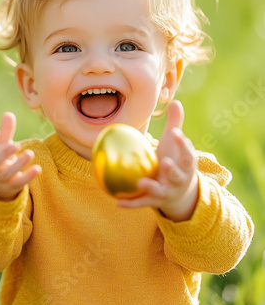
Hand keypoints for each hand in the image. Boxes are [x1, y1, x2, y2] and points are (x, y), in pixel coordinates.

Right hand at [0, 112, 40, 200]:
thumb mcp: (0, 146)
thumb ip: (5, 131)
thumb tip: (8, 114)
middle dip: (4, 154)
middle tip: (16, 145)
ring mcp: (0, 180)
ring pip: (7, 174)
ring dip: (19, 164)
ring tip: (30, 153)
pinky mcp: (12, 187)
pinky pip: (19, 183)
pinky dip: (29, 176)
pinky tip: (38, 168)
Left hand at [117, 101, 198, 221]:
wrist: (179, 192)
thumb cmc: (175, 160)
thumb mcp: (177, 145)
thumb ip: (176, 124)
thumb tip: (176, 101)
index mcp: (187, 165)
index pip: (188, 155)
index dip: (183, 145)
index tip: (176, 133)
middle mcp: (180, 180)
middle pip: (178, 176)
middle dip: (172, 170)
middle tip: (164, 162)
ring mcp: (168, 192)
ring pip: (161, 191)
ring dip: (151, 187)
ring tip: (141, 183)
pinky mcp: (156, 201)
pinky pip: (143, 202)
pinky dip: (131, 203)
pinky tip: (117, 201)